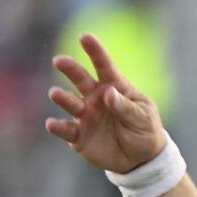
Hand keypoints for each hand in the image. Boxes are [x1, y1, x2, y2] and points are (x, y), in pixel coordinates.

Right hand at [45, 33, 164, 172]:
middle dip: (69, 68)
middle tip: (59, 61)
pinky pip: (65, 129)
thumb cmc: (144, 131)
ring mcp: (85, 115)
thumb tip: (108, 93)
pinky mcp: (78, 135)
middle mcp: (95, 98)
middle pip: (80, 79)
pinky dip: (57, 126)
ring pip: (69, 102)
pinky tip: (52, 124)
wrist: (141, 160)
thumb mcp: (143, 118)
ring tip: (56, 94)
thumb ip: (125, 107)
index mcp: (114, 87)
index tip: (85, 37)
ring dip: (62, 97)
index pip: (104, 66)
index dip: (95, 52)